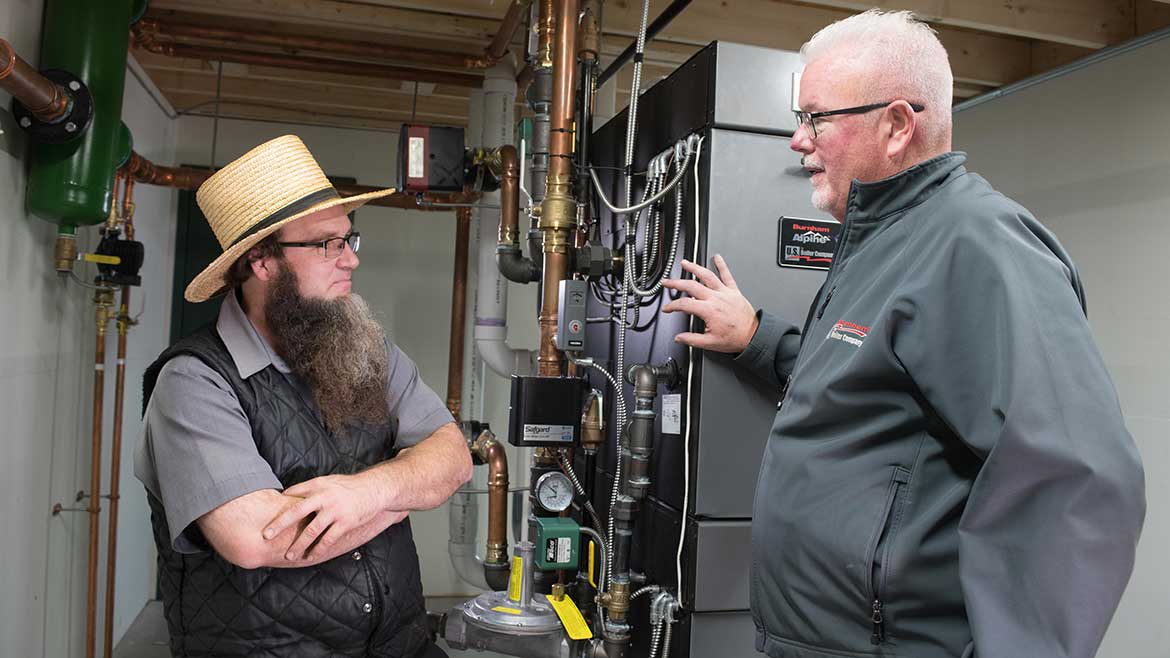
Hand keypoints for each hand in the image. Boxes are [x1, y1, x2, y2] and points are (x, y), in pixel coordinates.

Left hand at [263, 473, 387, 560]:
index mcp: (318, 485)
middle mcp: (324, 497)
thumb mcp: (329, 481)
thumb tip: (289, 496)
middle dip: (280, 524)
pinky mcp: (345, 522)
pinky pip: (328, 539)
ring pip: (312, 531)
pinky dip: (318, 550)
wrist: (375, 489)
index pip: (293, 494)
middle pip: (297, 512)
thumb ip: (311, 488)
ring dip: (299, 545)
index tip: (265, 515)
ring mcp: (335, 510)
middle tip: (266, 535)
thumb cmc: (349, 486)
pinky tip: (310, 557)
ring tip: (289, 556)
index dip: (279, 505)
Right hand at [661, 255, 758, 352]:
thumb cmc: (735, 338)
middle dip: (676, 283)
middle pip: (691, 285)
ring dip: (694, 268)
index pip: (684, 304)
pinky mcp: (734, 291)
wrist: (753, 335)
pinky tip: (717, 257)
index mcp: (709, 311)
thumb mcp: (710, 343)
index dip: (672, 306)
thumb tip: (679, 338)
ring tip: (685, 263)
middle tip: (667, 282)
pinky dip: (722, 265)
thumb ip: (692, 339)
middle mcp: (716, 298)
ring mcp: (725, 293)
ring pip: (707, 275)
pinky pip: (727, 275)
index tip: (667, 308)